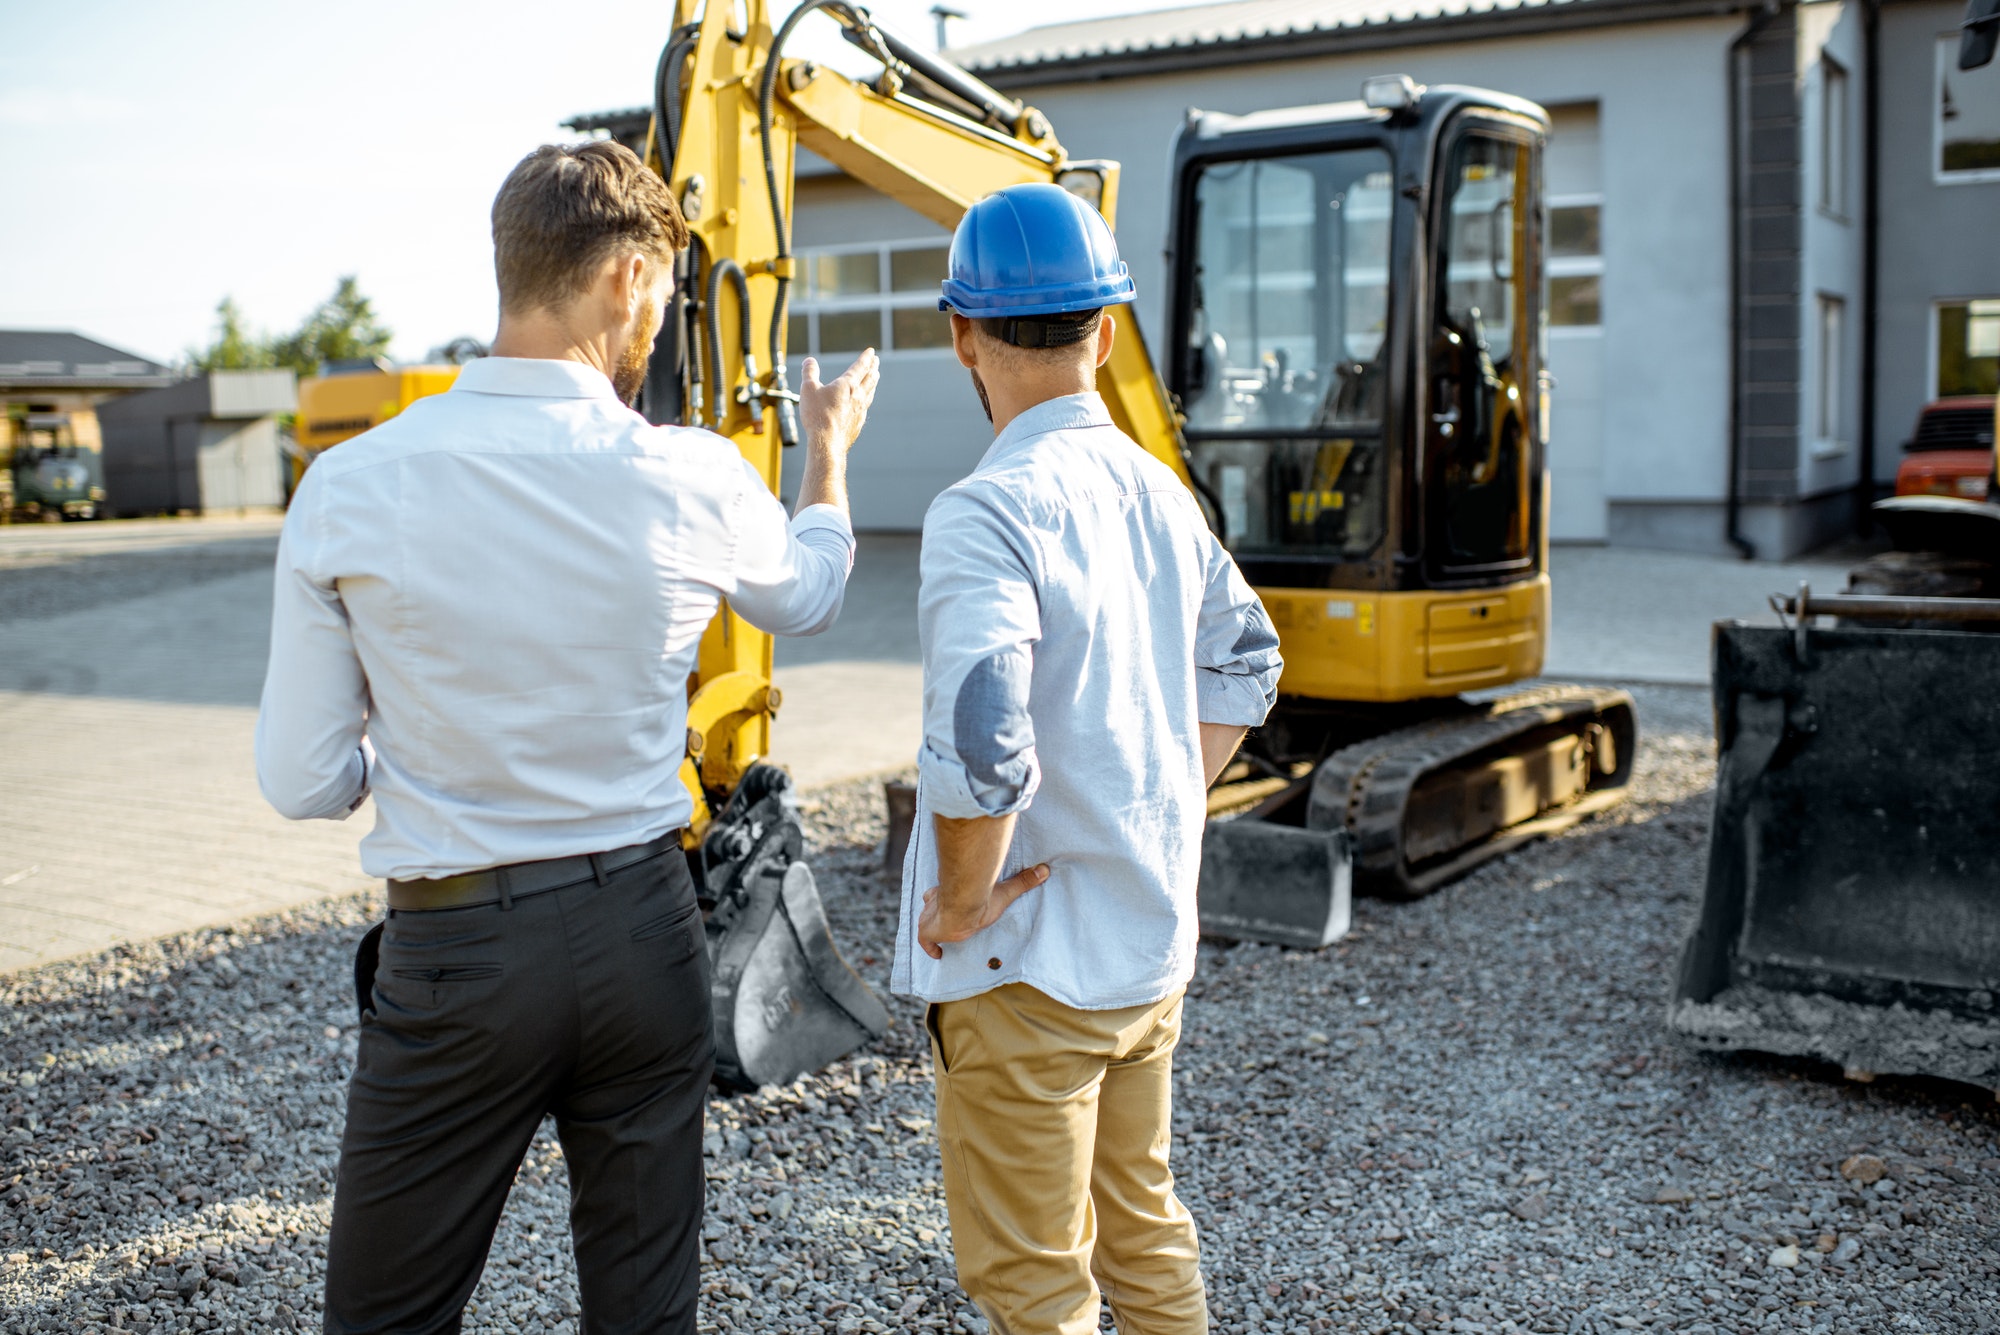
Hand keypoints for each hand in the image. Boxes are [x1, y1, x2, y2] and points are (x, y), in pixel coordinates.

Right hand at [800, 349, 879, 456]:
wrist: (827, 442)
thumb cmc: (817, 415)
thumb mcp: (808, 389)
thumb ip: (809, 372)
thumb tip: (809, 360)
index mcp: (847, 385)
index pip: (860, 367)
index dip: (866, 358)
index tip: (871, 351)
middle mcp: (858, 396)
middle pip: (869, 379)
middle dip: (873, 368)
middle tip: (876, 362)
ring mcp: (860, 411)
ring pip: (870, 392)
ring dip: (873, 382)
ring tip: (875, 378)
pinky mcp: (858, 423)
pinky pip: (865, 407)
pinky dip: (867, 399)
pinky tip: (865, 402)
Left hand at [918, 863, 1048, 959]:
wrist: (963, 907)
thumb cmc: (981, 898)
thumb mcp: (1004, 891)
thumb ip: (1023, 881)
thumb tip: (1045, 870)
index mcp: (951, 891)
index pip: (942, 890)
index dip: (944, 896)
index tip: (949, 902)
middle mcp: (936, 901)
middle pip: (931, 902)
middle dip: (936, 908)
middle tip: (945, 917)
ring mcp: (930, 916)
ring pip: (926, 918)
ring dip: (933, 925)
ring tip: (943, 934)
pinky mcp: (927, 930)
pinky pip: (925, 941)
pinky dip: (930, 948)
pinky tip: (938, 955)